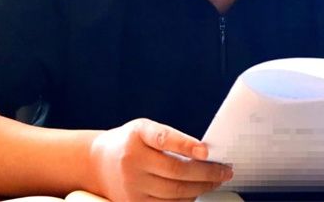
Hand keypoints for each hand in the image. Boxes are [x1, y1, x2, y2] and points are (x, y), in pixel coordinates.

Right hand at [87, 118, 232, 201]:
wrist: (98, 163)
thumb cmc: (130, 143)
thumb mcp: (144, 129)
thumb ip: (169, 137)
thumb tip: (204, 153)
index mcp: (137, 136)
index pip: (163, 139)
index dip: (186, 145)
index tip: (206, 150)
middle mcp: (132, 162)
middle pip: (175, 172)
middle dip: (206, 173)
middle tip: (225, 170)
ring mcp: (132, 186)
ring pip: (174, 192)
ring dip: (201, 188)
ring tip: (216, 180)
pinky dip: (186, 199)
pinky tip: (197, 191)